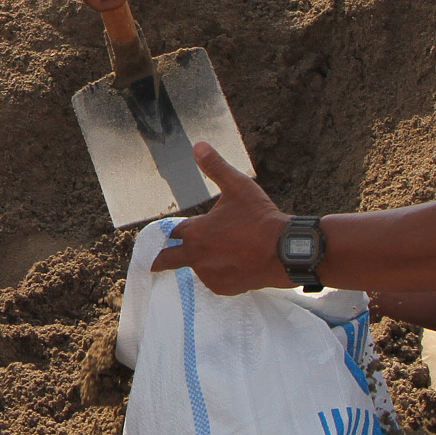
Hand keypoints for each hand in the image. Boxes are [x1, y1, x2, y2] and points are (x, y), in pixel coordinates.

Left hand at [149, 145, 299, 295]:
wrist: (285, 252)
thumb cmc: (261, 218)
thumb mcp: (238, 186)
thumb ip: (216, 167)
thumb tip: (198, 146)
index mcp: (195, 233)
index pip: (168, 232)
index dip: (164, 230)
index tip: (159, 233)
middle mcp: (196, 257)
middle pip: (165, 261)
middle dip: (157, 259)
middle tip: (150, 261)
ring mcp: (209, 275)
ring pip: (195, 268)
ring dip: (200, 260)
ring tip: (221, 250)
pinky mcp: (224, 288)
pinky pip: (214, 279)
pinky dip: (218, 271)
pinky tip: (234, 261)